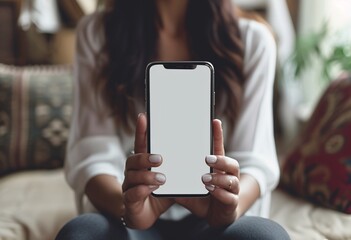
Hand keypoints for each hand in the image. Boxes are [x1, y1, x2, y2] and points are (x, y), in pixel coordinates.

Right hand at [122, 113, 173, 228]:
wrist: (146, 214)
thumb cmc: (160, 193)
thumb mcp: (172, 179)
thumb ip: (180, 167)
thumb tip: (199, 152)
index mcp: (143, 164)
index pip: (141, 144)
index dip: (141, 131)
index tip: (144, 117)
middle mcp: (133, 172)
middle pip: (133, 159)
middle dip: (145, 157)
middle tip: (160, 159)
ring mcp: (129, 186)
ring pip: (133, 176)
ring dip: (147, 176)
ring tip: (162, 178)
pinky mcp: (129, 200)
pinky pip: (132, 193)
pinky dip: (142, 190)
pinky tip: (151, 189)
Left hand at [175, 119, 239, 226]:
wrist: (215, 217)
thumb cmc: (202, 197)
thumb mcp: (188, 185)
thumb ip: (178, 178)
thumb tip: (159, 169)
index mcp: (217, 168)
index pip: (219, 148)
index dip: (218, 135)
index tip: (214, 121)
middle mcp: (228, 176)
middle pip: (231, 163)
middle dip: (220, 160)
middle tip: (206, 159)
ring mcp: (232, 189)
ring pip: (231, 180)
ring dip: (218, 178)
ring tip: (204, 179)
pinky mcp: (232, 203)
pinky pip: (230, 197)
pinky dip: (220, 193)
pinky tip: (211, 191)